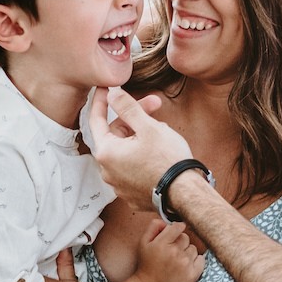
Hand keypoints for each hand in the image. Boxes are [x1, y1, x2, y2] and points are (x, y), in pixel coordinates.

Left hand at [88, 87, 192, 210]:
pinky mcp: (131, 193)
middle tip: (155, 105)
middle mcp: (107, 171)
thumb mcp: (148, 127)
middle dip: (135, 117)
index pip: (96, 119)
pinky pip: (132, 166)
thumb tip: (112, 93)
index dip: (102, 101)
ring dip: (141, 136)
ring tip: (163, 130)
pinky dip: (142, 155)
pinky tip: (161, 150)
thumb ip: (127, 107)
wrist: (185, 193)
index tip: (105, 88)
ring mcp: (119, 184)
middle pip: (116, 134)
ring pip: (126, 150)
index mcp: (106, 153)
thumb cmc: (168, 161)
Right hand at [132, 218, 204, 281]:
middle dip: (179, 242)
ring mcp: (185, 264)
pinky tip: (185, 266)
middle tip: (171, 252)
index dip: (176, 229)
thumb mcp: (143, 243)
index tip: (174, 233)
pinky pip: (201, 259)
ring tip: (176, 261)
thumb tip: (167, 221)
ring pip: (193, 248)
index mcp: (162, 243)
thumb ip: (153, 227)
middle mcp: (175, 253)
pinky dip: (195, 261)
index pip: (178, 227)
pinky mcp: (193, 274)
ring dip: (186, 252)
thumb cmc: (146, 265)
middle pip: (186, 237)